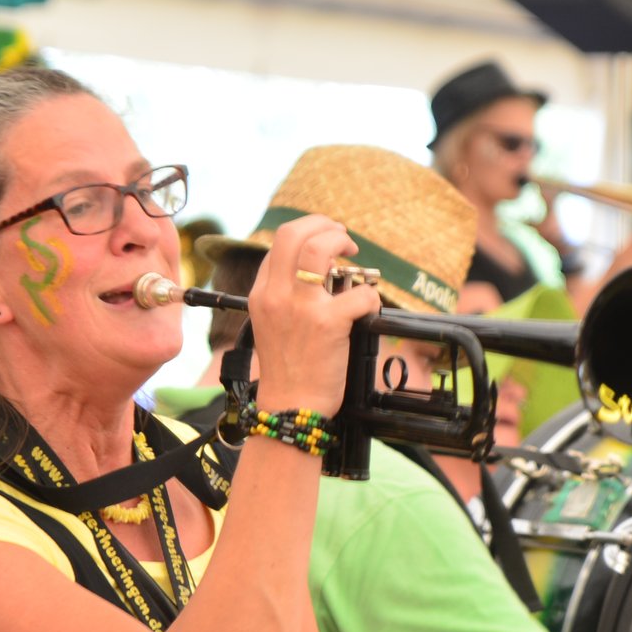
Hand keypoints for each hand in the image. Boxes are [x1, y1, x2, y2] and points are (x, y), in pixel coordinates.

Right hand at [242, 214, 382, 416]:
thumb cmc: (286, 370)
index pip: (280, 244)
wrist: (290, 407)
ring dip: (342, 243)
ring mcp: (301, 307)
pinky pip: (359, 292)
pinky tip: (368, 306)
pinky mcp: (328, 323)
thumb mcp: (270, 325)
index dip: (307, 233)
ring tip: (354, 254)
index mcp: (261, 294)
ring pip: (321, 248)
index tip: (324, 242)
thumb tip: (316, 272)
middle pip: (294, 233)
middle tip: (342, 237)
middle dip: (324, 225)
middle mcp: (276, 294)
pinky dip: (370, 295)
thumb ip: (283, 296)